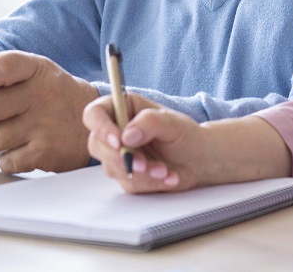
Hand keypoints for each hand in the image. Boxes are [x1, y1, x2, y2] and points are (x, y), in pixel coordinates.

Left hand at [0, 51, 98, 172]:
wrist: (94, 120)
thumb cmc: (54, 95)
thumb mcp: (39, 71)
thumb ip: (6, 72)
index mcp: (38, 70)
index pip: (2, 66)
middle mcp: (43, 96)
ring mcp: (45, 125)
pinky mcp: (46, 152)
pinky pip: (7, 161)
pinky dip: (4, 159)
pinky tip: (12, 151)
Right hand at [83, 93, 209, 192]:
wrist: (198, 160)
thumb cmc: (185, 135)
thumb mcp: (173, 123)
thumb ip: (150, 123)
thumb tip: (126, 136)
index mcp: (124, 108)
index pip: (95, 114)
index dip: (101, 127)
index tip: (118, 141)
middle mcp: (116, 130)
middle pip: (97, 144)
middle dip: (122, 157)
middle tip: (144, 163)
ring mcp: (119, 154)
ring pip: (112, 167)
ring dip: (141, 172)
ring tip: (165, 170)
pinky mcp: (126, 174)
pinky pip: (129, 183)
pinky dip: (150, 183)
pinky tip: (168, 177)